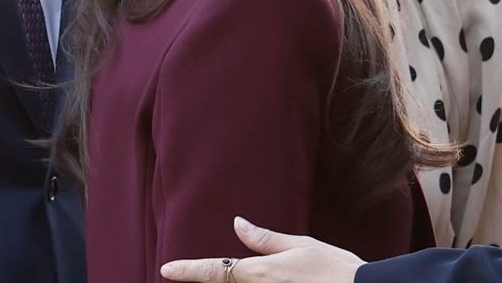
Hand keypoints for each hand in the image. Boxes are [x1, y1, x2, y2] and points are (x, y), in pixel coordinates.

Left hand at [160, 217, 364, 282]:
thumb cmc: (335, 269)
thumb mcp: (301, 245)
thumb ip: (265, 239)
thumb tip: (238, 224)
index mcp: (262, 273)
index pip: (215, 271)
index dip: (188, 270)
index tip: (166, 270)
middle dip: (209, 279)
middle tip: (188, 273)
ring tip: (225, 275)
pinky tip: (256, 280)